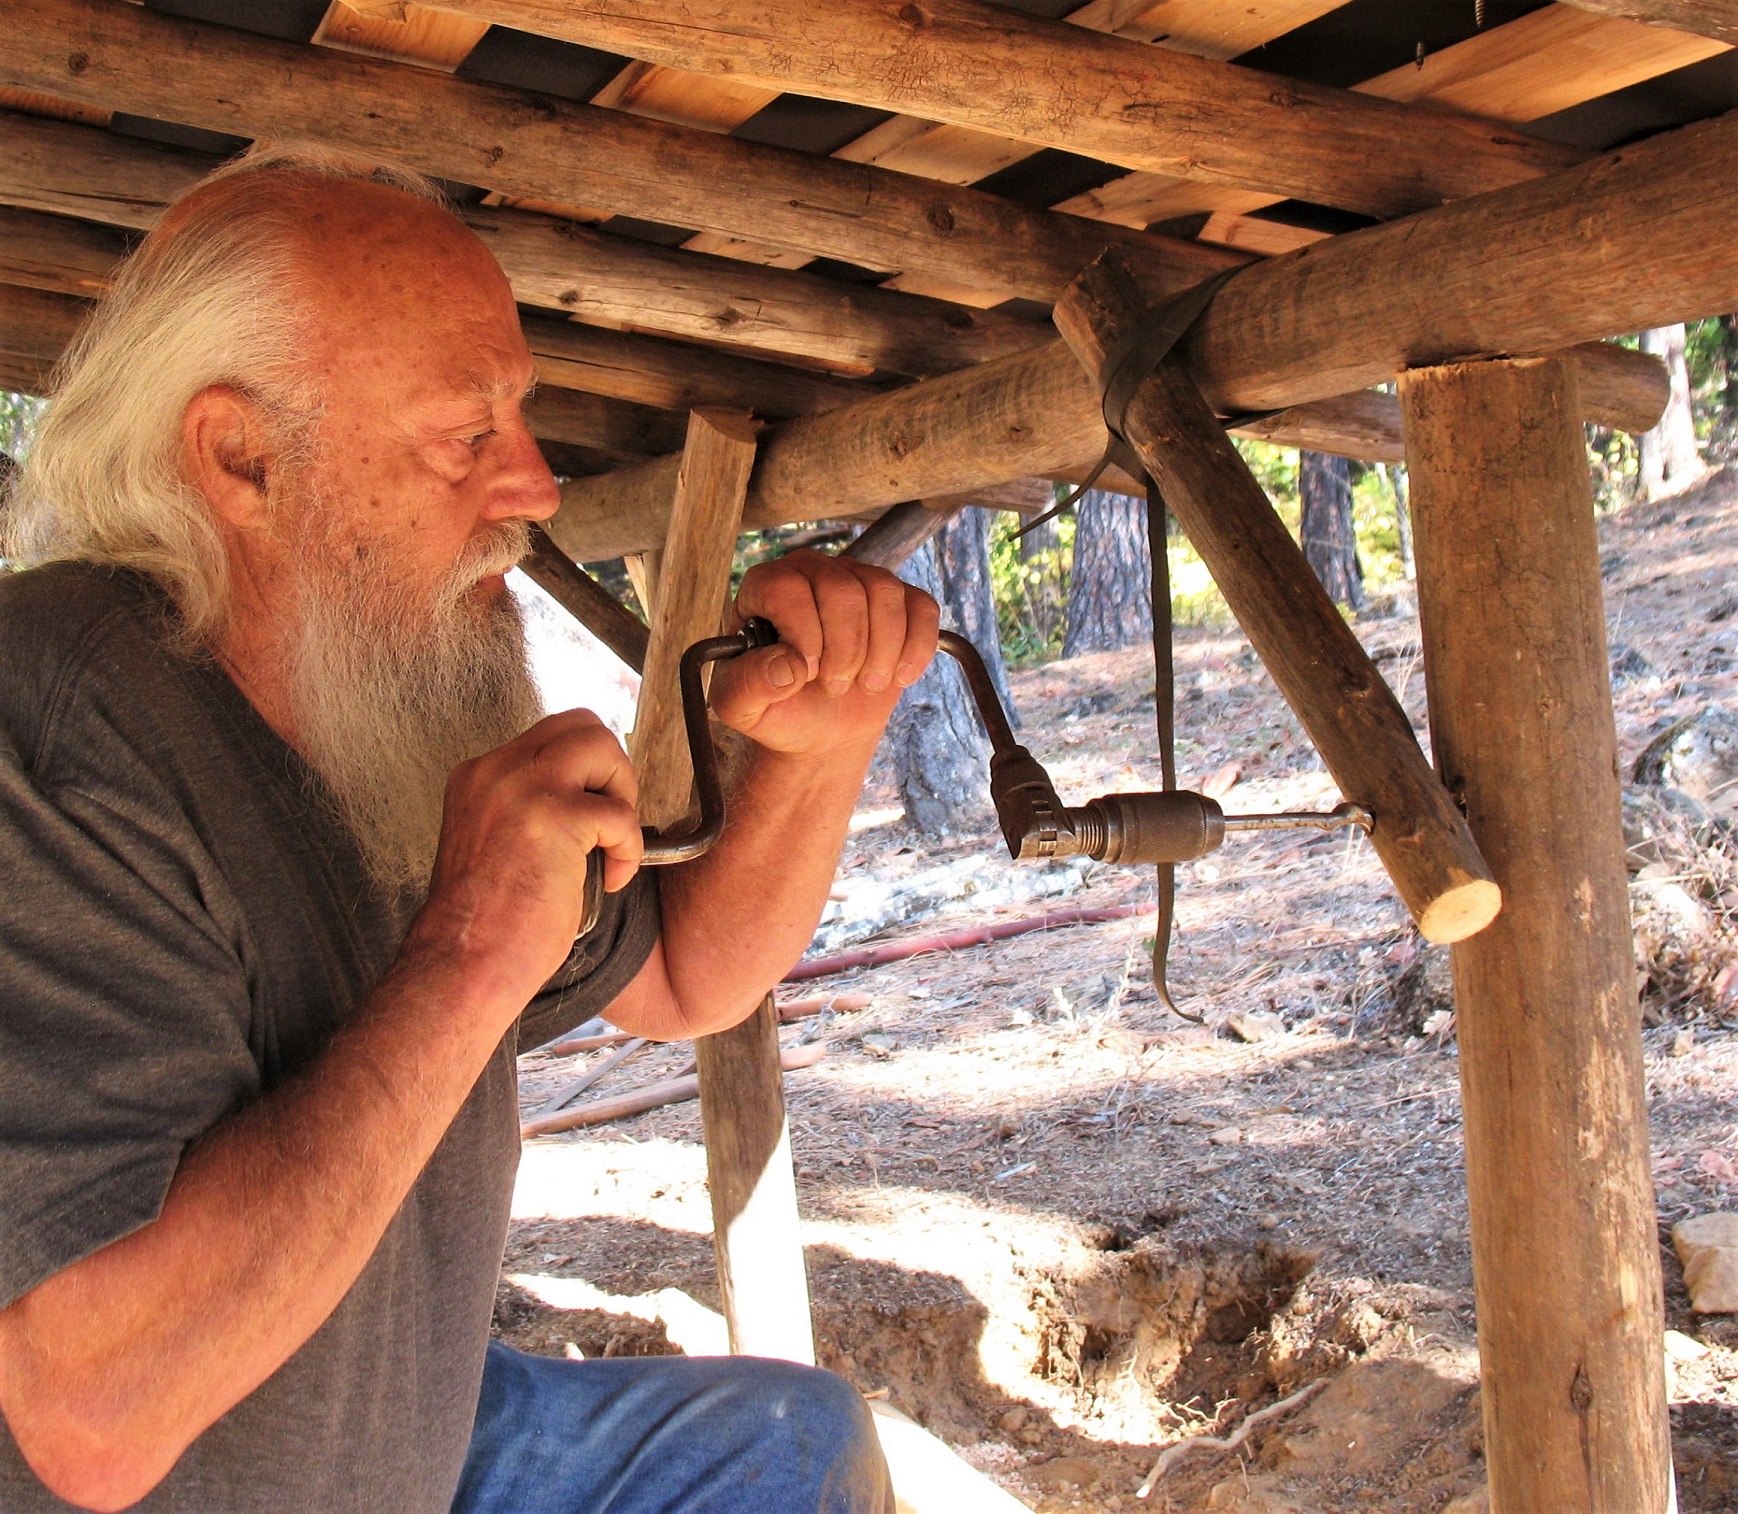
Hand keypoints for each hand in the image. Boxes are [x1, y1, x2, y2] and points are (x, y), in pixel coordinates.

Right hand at [407, 709, 642, 1007]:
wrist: (462, 964)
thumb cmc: (485, 924)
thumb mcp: (495, 844)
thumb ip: (527, 810)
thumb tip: (584, 802)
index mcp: (479, 775)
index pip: (550, 736)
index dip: (586, 770)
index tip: (591, 817)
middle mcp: (496, 770)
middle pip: (581, 724)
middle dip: (611, 769)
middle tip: (609, 823)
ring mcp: (523, 788)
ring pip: (603, 746)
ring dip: (623, 794)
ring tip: (612, 843)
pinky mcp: (554, 818)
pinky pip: (620, 813)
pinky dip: (628, 849)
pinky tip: (609, 881)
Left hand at [707, 549, 939, 757]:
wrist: (820, 727)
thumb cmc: (777, 709)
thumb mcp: (742, 707)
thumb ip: (747, 685)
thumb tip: (786, 665)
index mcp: (766, 587)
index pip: (788, 588)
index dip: (803, 634)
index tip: (806, 674)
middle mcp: (812, 571)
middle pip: (843, 589)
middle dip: (846, 650)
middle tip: (835, 686)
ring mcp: (859, 579)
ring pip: (885, 592)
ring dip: (882, 651)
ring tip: (866, 684)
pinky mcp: (899, 601)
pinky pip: (922, 607)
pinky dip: (916, 648)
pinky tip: (899, 677)